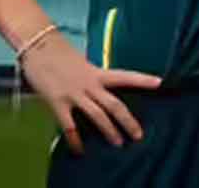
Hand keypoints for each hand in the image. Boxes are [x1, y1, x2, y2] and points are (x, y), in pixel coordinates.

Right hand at [20, 32, 161, 154]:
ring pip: (97, 116)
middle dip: (128, 121)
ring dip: (109, 131)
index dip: (142, 80)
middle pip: (114, 104)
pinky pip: (69, 126)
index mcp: (98, 72)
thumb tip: (101, 89)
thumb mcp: (83, 64)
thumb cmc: (61, 55)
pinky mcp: (57, 103)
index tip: (160, 82)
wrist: (38, 48)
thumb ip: (93, 78)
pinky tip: (80, 150)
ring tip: (118, 143)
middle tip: (138, 135)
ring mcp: (74, 94)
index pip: (125, 76)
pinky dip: (75, 140)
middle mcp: (90, 84)